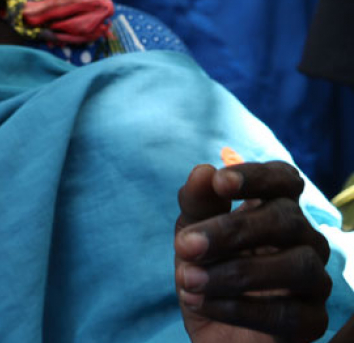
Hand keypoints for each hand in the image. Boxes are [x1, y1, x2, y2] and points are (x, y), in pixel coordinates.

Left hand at [176, 162, 332, 342]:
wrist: (210, 327)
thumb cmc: (206, 270)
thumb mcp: (191, 233)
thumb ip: (196, 203)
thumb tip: (203, 171)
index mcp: (277, 209)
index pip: (284, 179)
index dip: (257, 176)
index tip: (220, 182)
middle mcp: (305, 240)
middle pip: (286, 220)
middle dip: (231, 231)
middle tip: (185, 246)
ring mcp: (314, 281)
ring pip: (296, 265)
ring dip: (235, 273)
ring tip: (187, 280)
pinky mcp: (312, 321)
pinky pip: (288, 312)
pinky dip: (238, 308)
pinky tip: (200, 303)